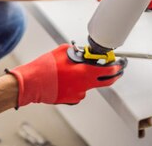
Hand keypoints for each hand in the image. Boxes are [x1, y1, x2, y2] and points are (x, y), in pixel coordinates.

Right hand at [6, 44, 126, 107]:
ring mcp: (78, 94)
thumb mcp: (62, 51)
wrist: (32, 83)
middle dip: (113, 75)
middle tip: (115, 69)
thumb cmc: (44, 68)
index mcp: (83, 72)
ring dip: (87, 77)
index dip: (116, 66)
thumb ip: (76, 51)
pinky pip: (79, 90)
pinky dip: (76, 84)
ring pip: (89, 84)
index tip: (119, 63)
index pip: (107, 70)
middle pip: (105, 81)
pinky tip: (65, 80)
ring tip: (71, 71)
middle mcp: (84, 85)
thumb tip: (82, 52)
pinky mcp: (72, 99)